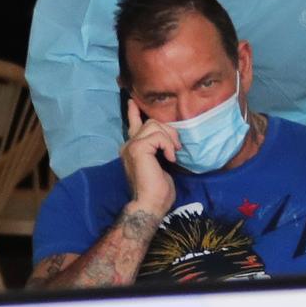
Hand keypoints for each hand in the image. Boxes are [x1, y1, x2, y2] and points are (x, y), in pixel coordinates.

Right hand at [120, 98, 177, 217]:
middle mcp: (129, 145)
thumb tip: (170, 141)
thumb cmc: (158, 192)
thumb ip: (159, 151)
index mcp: (133, 149)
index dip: (133, 112)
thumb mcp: (161, 166)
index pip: (133, 125)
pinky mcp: (137, 148)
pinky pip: (157, 136)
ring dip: (169, 138)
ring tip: (173, 154)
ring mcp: (131, 146)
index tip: (132, 101)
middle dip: (168, 130)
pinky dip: (168, 145)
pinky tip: (170, 159)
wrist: (150, 205)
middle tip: (177, 148)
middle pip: (150, 121)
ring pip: (154, 125)